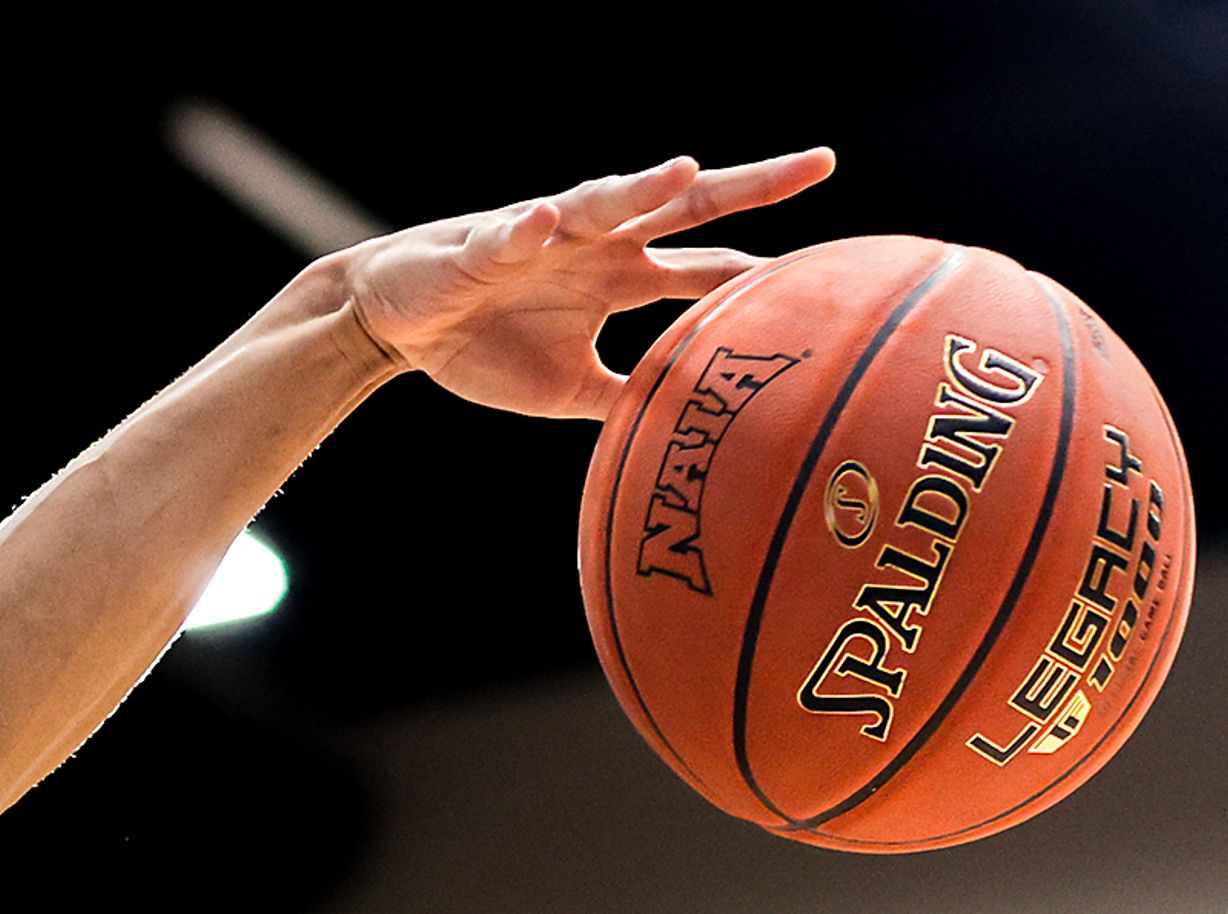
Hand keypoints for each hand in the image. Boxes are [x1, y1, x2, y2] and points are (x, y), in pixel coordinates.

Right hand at [343, 149, 835, 419]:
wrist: (397, 323)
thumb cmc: (484, 346)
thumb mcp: (568, 390)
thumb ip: (627, 397)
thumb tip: (690, 435)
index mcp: (623, 275)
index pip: (709, 263)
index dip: (763, 266)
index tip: (831, 268)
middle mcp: (599, 243)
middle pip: (686, 207)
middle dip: (750, 183)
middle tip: (820, 165)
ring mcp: (548, 236)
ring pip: (605, 203)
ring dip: (640, 187)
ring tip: (682, 170)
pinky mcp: (485, 244)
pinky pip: (510, 235)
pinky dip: (528, 231)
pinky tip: (547, 224)